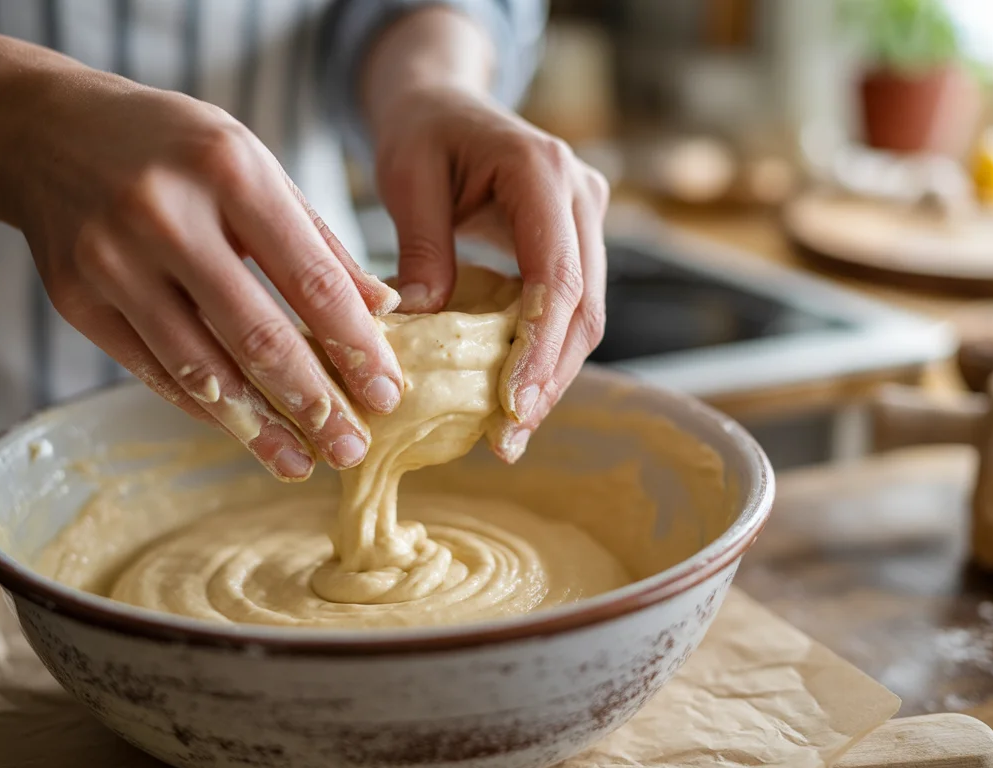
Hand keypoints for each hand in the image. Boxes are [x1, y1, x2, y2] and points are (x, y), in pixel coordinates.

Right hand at [12, 74, 404, 480]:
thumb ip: (317, 239)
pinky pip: (154, 372)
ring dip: (259, 428)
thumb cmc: (173, 148)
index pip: (311, 279)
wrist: (47, 131)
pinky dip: (205, 407)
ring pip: (201, 369)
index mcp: (228, 169)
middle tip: (351, 448)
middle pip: (257, 336)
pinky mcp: (76, 301)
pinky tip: (244, 431)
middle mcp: (165, 215)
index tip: (387, 393)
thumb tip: (382, 311)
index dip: (355, 347)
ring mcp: (112, 261)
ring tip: (301, 462)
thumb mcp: (253, 164)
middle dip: (314, 404)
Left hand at [372, 84, 609, 462]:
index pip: (558, 276)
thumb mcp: (406, 177)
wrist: (445, 103)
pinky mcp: (576, 242)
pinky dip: (544, 356)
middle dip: (549, 379)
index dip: (539, 348)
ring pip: (586, 317)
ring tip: (510, 434)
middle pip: (584, 307)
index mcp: (543, 172)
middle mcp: (581, 194)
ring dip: (551, 378)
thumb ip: (421, 248)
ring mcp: (586, 219)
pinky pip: (570, 309)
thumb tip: (421, 326)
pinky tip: (514, 399)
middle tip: (509, 439)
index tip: (511, 405)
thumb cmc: (422, 131)